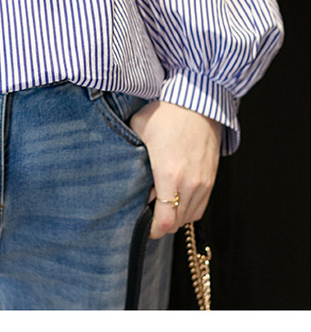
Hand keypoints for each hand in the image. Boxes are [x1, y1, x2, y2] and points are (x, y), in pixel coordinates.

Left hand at [129, 100, 222, 238]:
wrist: (198, 102)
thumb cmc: (166, 113)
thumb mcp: (138, 129)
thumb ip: (130, 153)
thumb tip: (119, 167)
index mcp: (169, 174)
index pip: (164, 221)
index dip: (151, 230)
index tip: (142, 227)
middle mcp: (189, 183)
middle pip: (176, 223)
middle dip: (160, 223)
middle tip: (146, 211)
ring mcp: (203, 182)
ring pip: (189, 217)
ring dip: (174, 217)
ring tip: (159, 204)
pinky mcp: (211, 178)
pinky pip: (200, 206)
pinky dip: (187, 208)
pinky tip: (175, 197)